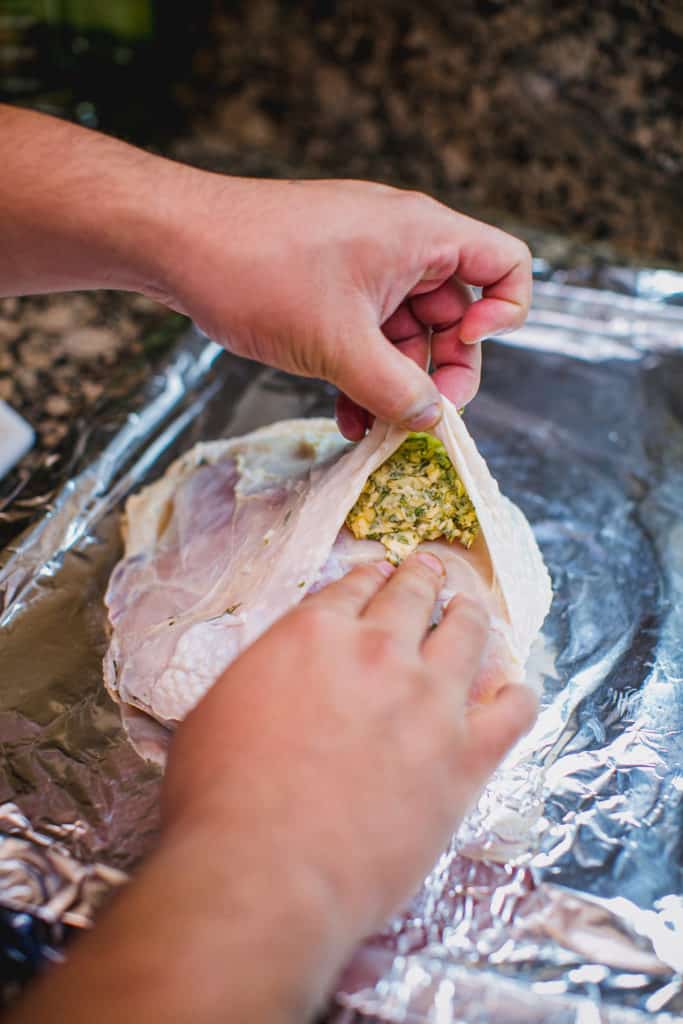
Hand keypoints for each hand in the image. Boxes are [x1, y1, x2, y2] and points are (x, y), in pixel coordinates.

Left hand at [156, 174, 532, 438]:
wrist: (176, 243)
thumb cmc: (257, 270)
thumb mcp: (338, 343)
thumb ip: (395, 387)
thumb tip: (432, 420)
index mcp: (421, 236)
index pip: (505, 264)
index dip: (505, 314)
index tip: (466, 350)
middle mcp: (401, 247)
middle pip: (456, 315)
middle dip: (440, 371)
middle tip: (419, 418)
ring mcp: (364, 269)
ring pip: (406, 336)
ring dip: (395, 385)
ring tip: (374, 430)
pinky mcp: (331, 290)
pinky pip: (367, 338)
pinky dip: (364, 375)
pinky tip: (347, 416)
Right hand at [161, 552, 537, 1016]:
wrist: (266, 873)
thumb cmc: (221, 799)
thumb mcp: (217, 711)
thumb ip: (260, 677)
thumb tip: (275, 676)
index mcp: (314, 634)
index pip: (354, 587)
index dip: (370, 577)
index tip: (381, 573)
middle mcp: (380, 652)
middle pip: (412, 598)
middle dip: (422, 578)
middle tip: (431, 570)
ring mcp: (430, 702)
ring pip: (467, 636)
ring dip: (470, 616)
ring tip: (472, 610)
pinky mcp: (467, 757)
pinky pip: (512, 712)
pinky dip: (516, 696)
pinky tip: (515, 691)